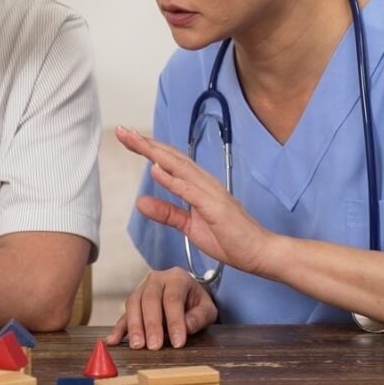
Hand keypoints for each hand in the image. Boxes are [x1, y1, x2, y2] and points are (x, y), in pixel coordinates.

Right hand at [105, 267, 217, 349]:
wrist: (186, 295)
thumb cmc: (196, 303)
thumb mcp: (207, 309)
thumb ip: (200, 317)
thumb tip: (186, 327)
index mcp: (177, 278)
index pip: (173, 299)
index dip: (174, 321)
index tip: (177, 342)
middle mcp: (157, 279)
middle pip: (150, 300)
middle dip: (152, 324)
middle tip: (154, 346)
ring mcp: (142, 289)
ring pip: (134, 304)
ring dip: (134, 326)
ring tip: (138, 345)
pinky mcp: (133, 302)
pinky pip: (123, 314)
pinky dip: (118, 328)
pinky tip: (113, 340)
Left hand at [115, 126, 276, 276]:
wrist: (260, 253)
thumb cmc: (231, 239)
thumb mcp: (190, 227)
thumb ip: (168, 213)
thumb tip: (141, 202)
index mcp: (199, 186)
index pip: (169, 162)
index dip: (148, 149)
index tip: (127, 138)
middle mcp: (204, 183)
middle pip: (170, 157)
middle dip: (145, 143)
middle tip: (122, 131)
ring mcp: (211, 193)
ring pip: (178, 167)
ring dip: (155, 153)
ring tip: (135, 141)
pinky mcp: (215, 207)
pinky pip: (189, 191)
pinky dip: (171, 179)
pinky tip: (155, 170)